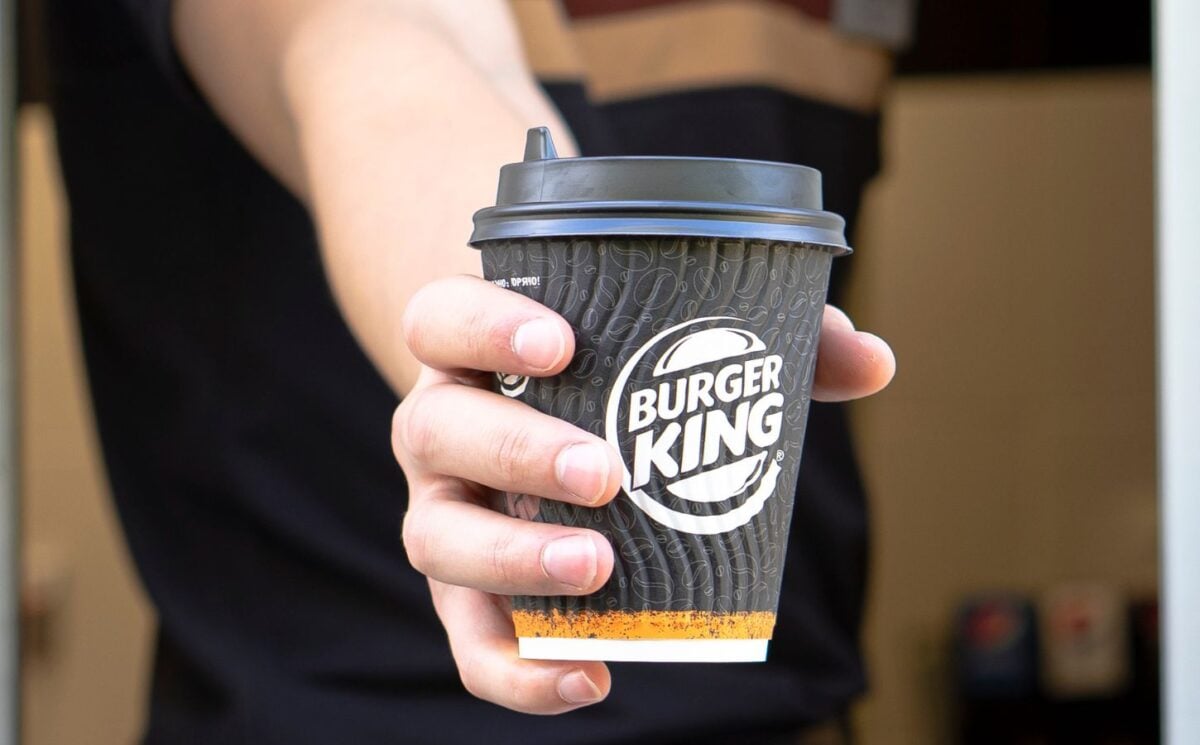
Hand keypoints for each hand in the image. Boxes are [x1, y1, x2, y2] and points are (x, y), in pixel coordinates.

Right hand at [392, 275, 894, 714]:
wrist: (544, 432)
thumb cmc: (613, 381)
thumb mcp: (676, 349)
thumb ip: (772, 342)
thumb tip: (872, 362)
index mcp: (476, 352)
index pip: (442, 318)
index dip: (483, 325)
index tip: (561, 344)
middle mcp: (442, 427)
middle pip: (437, 430)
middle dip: (519, 452)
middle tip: (607, 473)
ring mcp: (445, 510)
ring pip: (438, 537)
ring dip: (513, 559)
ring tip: (597, 568)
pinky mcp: (465, 591)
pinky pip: (472, 640)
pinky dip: (518, 670)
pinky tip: (591, 679)